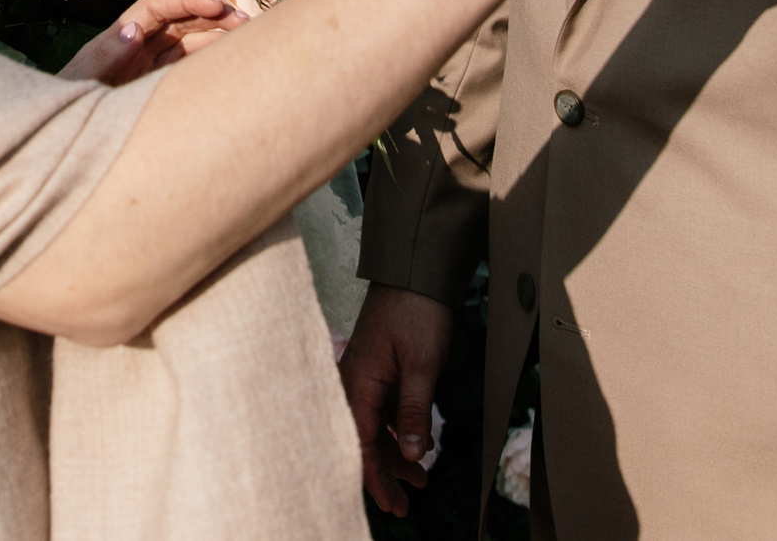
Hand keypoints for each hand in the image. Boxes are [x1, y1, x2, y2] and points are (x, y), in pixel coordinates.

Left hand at [57, 0, 247, 84]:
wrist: (62, 134)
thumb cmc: (67, 102)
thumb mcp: (83, 80)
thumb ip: (107, 56)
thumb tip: (132, 31)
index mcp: (120, 35)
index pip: (158, 8)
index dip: (188, 1)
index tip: (216, 5)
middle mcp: (138, 44)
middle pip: (180, 20)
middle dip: (212, 16)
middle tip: (246, 22)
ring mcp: (149, 65)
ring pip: (190, 42)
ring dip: (217, 37)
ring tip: (249, 40)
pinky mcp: (156, 85)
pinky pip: (187, 67)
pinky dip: (209, 61)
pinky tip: (231, 64)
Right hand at [340, 284, 452, 514]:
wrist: (416, 271)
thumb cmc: (416, 312)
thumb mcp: (422, 365)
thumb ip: (414, 412)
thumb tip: (413, 455)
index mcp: (358, 384)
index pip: (360, 444)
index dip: (376, 479)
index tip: (393, 505)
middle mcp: (354, 383)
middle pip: (364, 441)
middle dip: (385, 474)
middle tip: (405, 505)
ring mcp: (365, 376)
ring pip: (374, 427)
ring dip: (396, 454)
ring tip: (421, 479)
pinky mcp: (378, 370)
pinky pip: (382, 410)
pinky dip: (399, 431)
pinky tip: (420, 444)